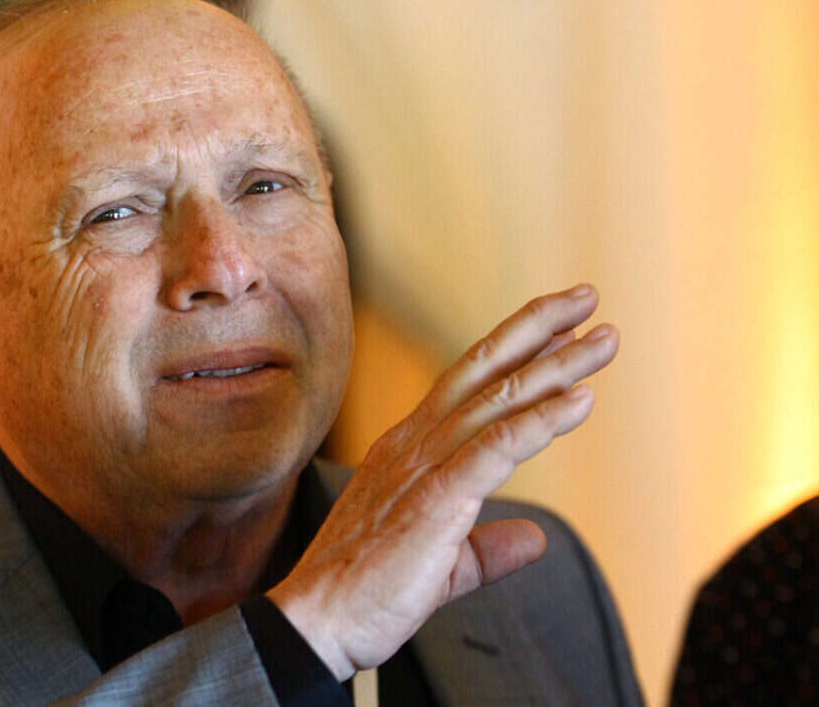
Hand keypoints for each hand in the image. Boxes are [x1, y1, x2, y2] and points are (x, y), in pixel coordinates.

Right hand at [267, 284, 618, 679]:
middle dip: (538, 330)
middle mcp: (413, 445)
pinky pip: (496, 449)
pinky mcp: (436, 500)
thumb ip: (488, 547)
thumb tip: (531, 538)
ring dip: (555, 365)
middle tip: (587, 298)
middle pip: (482, 371)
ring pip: (496, 400)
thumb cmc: (364, 593)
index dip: (513, 349)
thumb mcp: (442, 565)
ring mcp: (422, 468)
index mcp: (408, 452)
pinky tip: (580, 400)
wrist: (316, 622)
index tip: (556, 328)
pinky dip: (540, 421)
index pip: (466, 384)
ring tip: (603, 338)